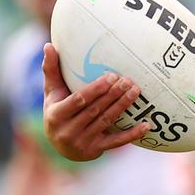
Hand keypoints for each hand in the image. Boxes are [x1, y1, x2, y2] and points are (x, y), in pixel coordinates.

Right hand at [42, 43, 148, 160]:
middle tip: (129, 80)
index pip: (78, 100)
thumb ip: (51, 70)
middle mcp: (67, 131)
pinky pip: (116, 142)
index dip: (96, 89)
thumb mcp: (52, 92)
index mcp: (56, 114)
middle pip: (95, 110)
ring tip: (136, 91)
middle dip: (113, 95)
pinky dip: (132, 134)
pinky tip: (146, 125)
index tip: (112, 75)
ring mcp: (82, 142)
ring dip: (122, 106)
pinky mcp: (95, 150)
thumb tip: (48, 44)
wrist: (60, 146)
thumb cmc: (58, 110)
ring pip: (106, 121)